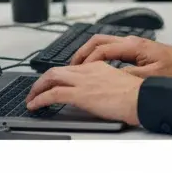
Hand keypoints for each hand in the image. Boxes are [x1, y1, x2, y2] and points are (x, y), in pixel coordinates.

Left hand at [26, 63, 142, 124]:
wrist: (141, 98)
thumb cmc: (136, 95)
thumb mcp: (119, 84)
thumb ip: (105, 85)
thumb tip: (98, 94)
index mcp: (98, 67)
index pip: (71, 68)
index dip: (58, 75)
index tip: (53, 83)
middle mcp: (88, 70)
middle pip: (57, 70)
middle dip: (42, 80)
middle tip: (36, 90)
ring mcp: (83, 81)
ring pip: (51, 78)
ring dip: (37, 88)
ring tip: (31, 98)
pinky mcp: (80, 94)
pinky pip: (53, 94)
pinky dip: (40, 99)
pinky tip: (35, 105)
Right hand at [70, 34, 171, 76]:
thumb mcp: (151, 77)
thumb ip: (129, 76)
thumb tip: (109, 79)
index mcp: (133, 46)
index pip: (101, 50)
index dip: (87, 61)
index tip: (77, 73)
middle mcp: (131, 41)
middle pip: (98, 40)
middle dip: (81, 52)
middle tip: (70, 67)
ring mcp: (132, 44)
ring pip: (103, 42)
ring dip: (89, 53)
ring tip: (78, 67)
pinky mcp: (135, 49)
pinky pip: (111, 48)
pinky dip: (98, 55)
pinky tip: (95, 66)